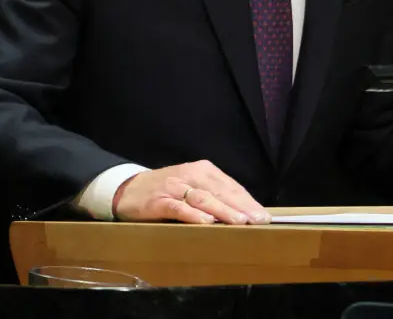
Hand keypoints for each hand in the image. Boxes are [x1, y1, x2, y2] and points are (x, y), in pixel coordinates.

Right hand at [112, 160, 270, 224]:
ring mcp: (175, 187)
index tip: (264, 216)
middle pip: (221, 191)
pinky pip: (179, 207)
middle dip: (242, 207)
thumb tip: (244, 212)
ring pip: (204, 198)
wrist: (128, 189)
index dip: (248, 201)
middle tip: (259, 220)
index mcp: (203, 170)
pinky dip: (193, 214)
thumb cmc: (167, 190)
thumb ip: (214, 195)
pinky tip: (206, 222)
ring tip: (239, 221)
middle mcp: (191, 175)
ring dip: (223, 210)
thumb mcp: (193, 187)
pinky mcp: (159, 200)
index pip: (231, 186)